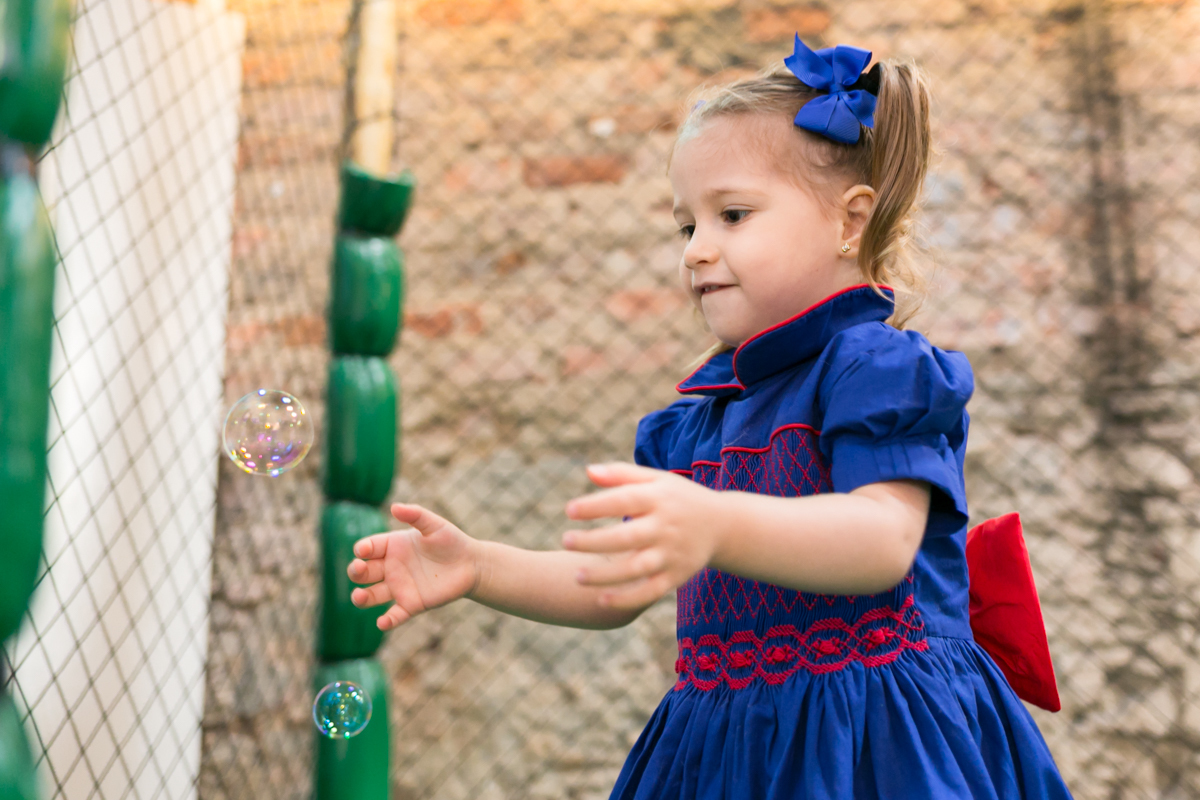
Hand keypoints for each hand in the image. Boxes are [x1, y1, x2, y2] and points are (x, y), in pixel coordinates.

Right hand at [347, 503, 480, 630]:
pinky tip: (383, 623)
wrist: (471, 564)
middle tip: (359, 569)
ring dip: (361, 598)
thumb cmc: (451, 541)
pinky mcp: (411, 605)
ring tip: (358, 596)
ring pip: (371, 596)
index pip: (369, 548)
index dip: (362, 549)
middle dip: (356, 571)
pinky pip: (395, 616)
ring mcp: (399, 588)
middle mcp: (391, 568)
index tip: (363, 550)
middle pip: (364, 572)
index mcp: (392, 546)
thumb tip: (394, 507)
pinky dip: (387, 621)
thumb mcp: (434, 525)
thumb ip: (415, 515)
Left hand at [562, 462, 723, 610]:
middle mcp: (666, 527)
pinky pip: (650, 591)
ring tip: (577, 576)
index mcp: (659, 499)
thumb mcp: (657, 480)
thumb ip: (623, 474)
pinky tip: (602, 599)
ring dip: (606, 575)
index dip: (596, 505)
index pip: (625, 500)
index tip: (569, 510)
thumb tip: (588, 471)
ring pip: (636, 569)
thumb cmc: (679, 498)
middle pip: (627, 537)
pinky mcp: (676, 576)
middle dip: (595, 541)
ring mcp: (672, 554)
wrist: (722, 525)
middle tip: (565, 541)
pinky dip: (627, 598)